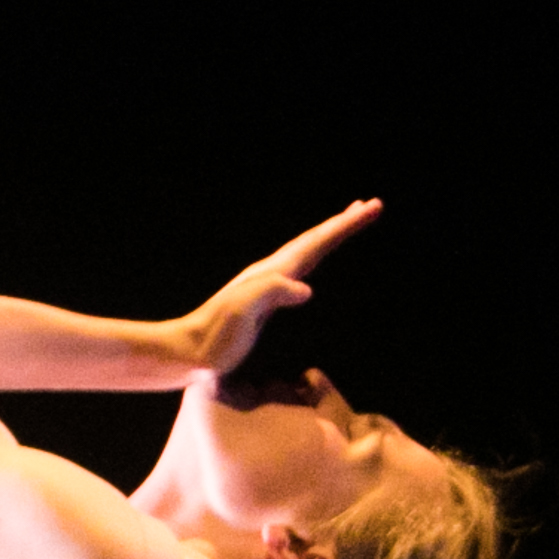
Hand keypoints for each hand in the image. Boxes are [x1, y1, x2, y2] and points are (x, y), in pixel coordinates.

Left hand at [170, 199, 380, 386]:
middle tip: (370, 206)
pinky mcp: (260, 305)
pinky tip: (308, 271)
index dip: (345, 226)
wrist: (186, 352)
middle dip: (342, 224)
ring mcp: (264, 287)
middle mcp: (269, 274)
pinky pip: (295, 274)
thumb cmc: (214, 336)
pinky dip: (310, 262)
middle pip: (313, 241)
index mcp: (272, 273)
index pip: (316, 242)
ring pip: (304, 254)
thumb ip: (272, 294)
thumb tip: (306, 290)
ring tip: (344, 225)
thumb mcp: (243, 312)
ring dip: (327, 238)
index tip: (372, 207)